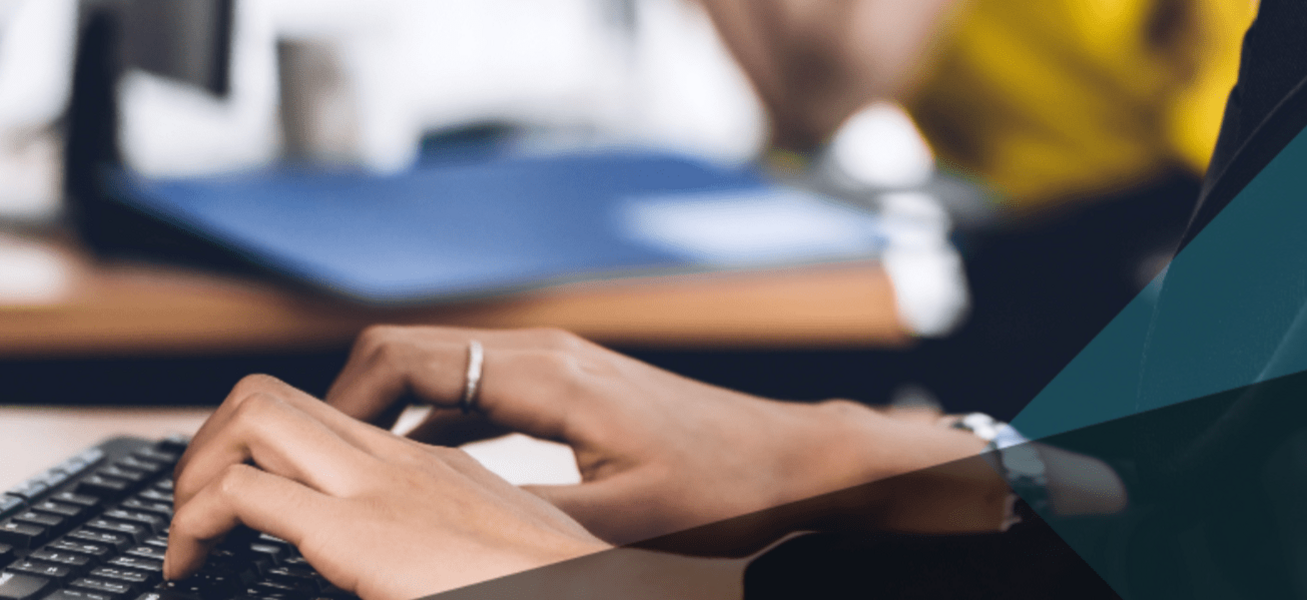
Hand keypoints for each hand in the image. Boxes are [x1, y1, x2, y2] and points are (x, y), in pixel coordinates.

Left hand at [167, 375, 610, 599]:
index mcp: (438, 471)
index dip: (266, 448)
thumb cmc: (561, 589)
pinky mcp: (358, 526)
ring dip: (197, 468)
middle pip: (279, 396)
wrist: (605, 595)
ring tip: (186, 531)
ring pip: (252, 416)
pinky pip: (241, 492)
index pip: (331, 420)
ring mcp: (381, 485)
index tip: (248, 507)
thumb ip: (451, 558)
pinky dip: (193, 521)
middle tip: (196, 509)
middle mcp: (405, 461)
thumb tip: (418, 575)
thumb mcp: (497, 566)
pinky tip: (191, 566)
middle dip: (213, 443)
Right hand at [322, 326, 997, 545]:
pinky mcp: (577, 387)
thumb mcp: (618, 529)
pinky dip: (438, 421)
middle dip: (347, 402)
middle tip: (300, 463)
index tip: (294, 451)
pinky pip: (481, 389)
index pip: (406, 361)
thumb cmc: (724, 494)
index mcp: (546, 378)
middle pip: (412, 352)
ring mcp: (562, 365)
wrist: (798, 463)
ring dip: (392, 412)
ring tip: (342, 473)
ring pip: (446, 369)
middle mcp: (547, 355)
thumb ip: (523, 528)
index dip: (338, 401)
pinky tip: (420, 472)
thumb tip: (435, 546)